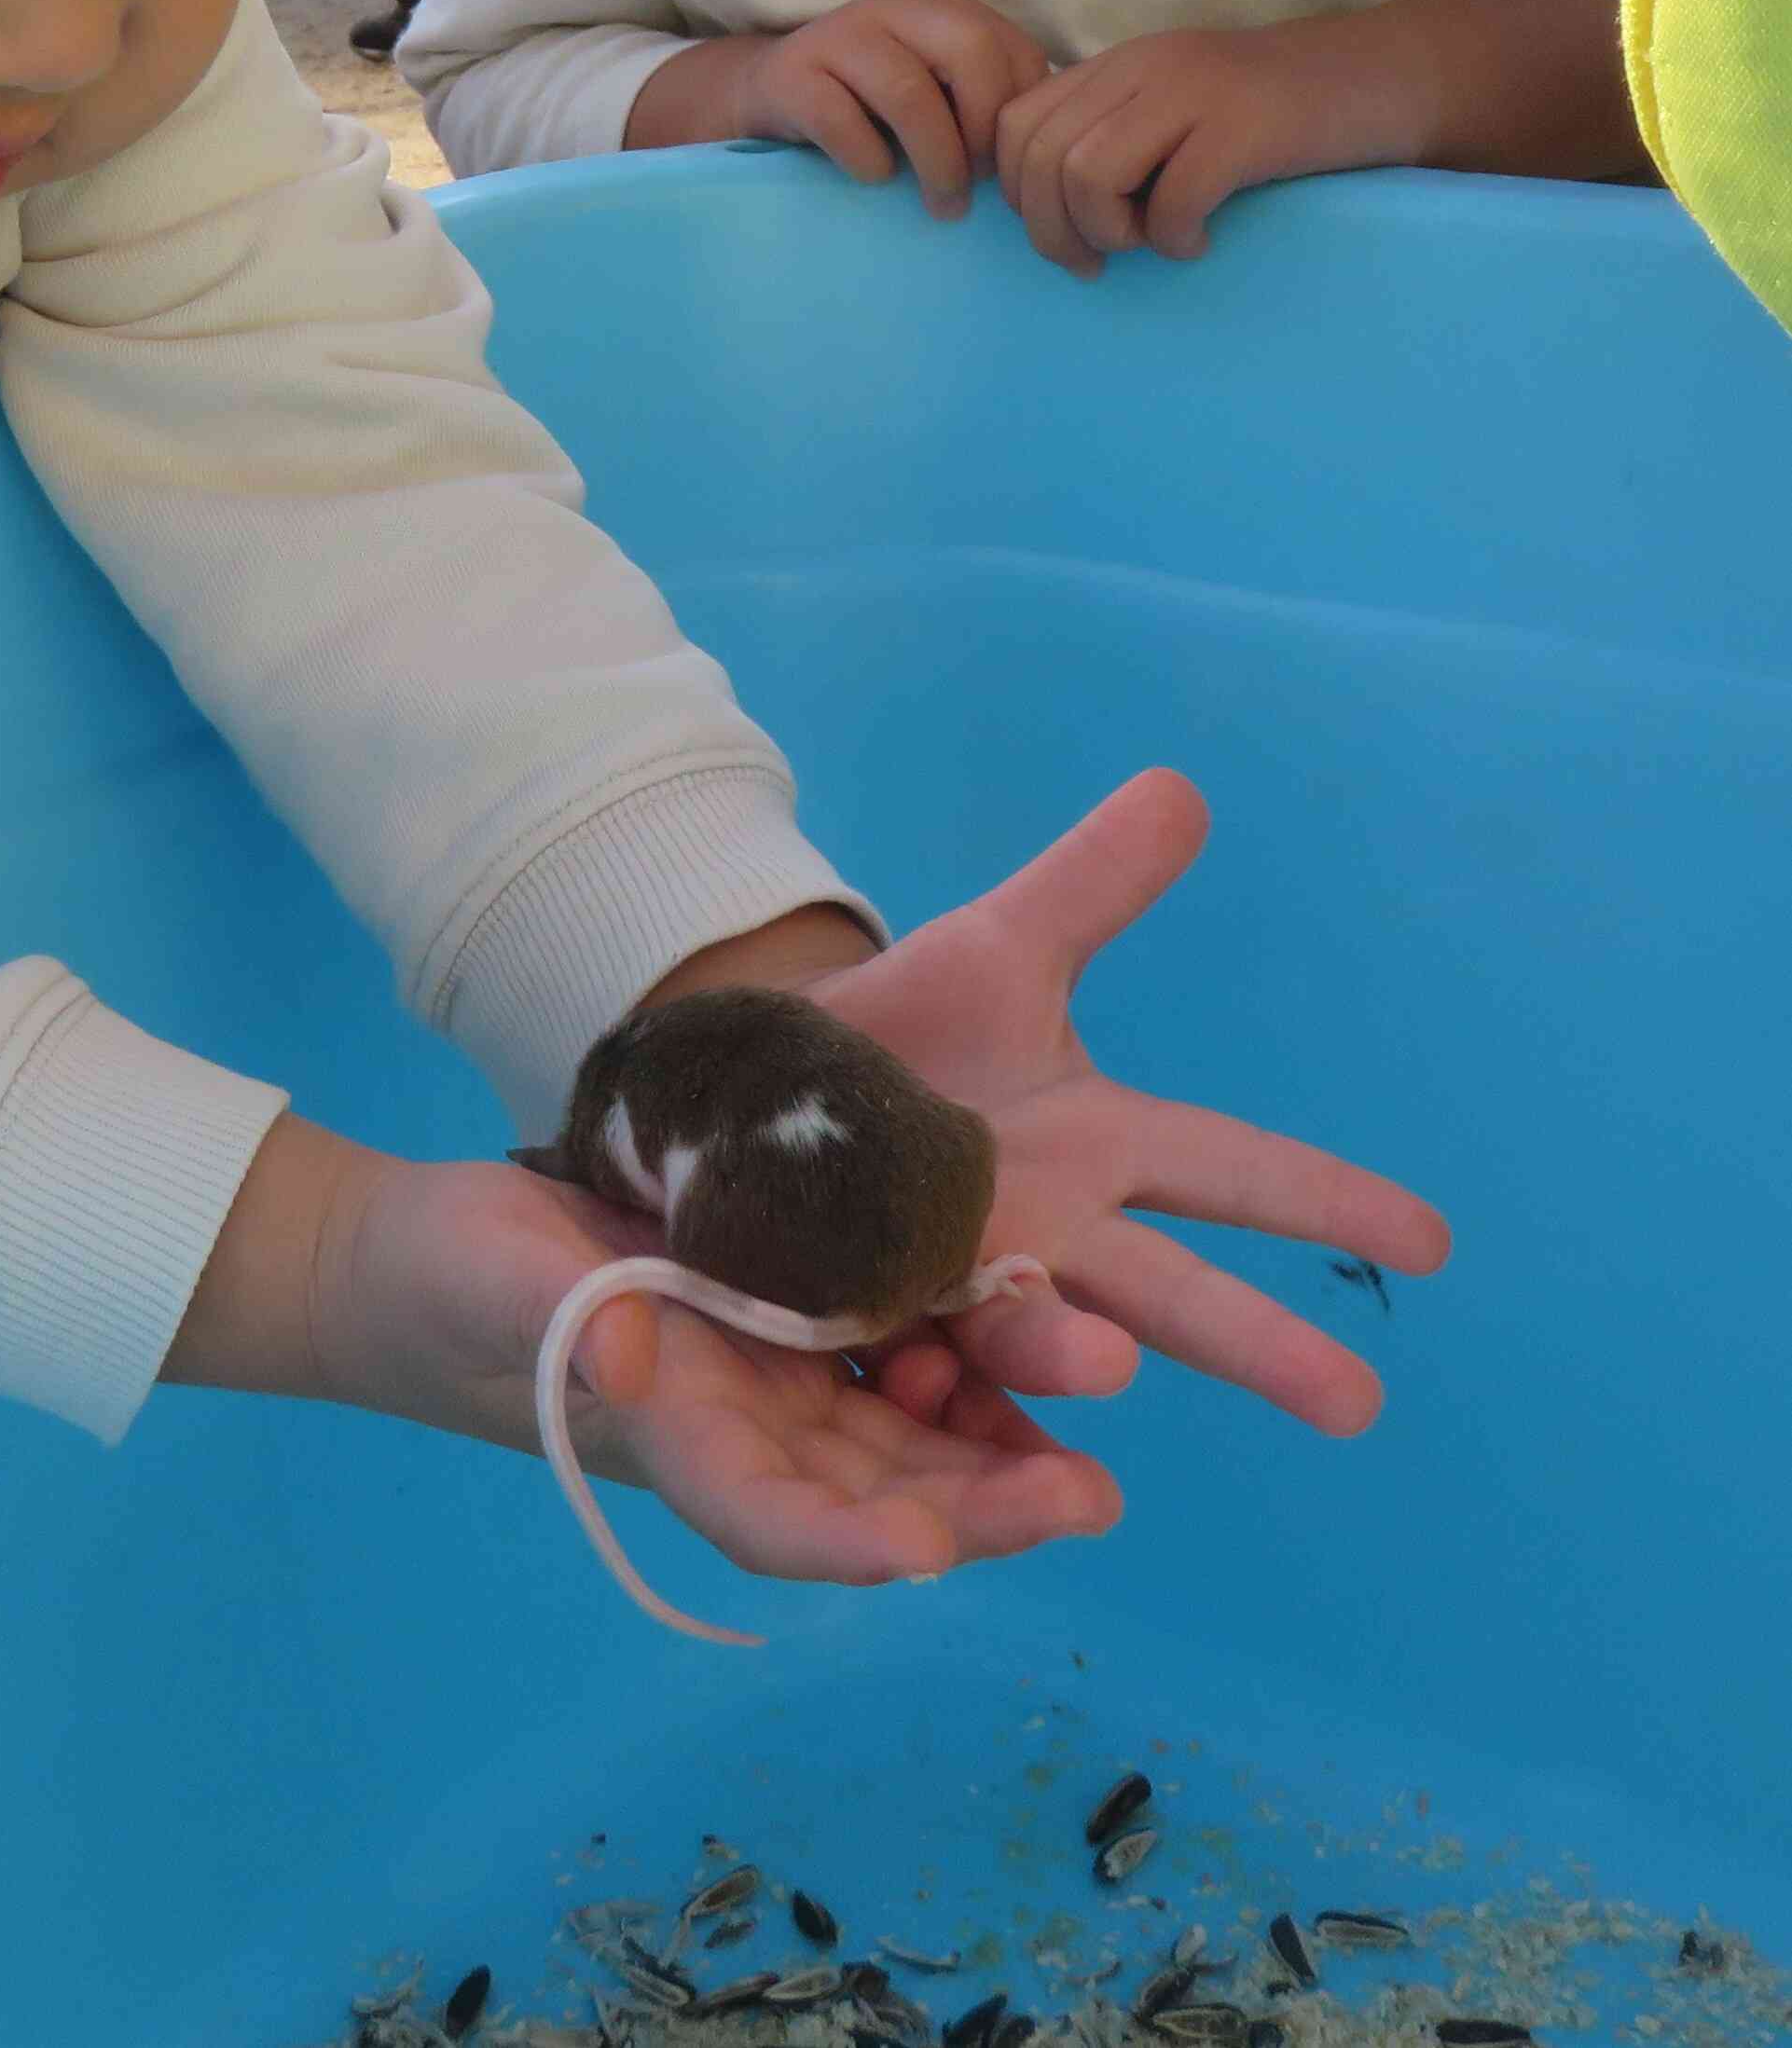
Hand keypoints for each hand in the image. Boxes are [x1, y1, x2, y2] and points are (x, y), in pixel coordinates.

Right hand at [323, 1145, 1122, 1588]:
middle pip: (867, 1492)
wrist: (428, 1256)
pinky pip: (885, 1345)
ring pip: (896, 1433)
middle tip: (1083, 1498)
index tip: (920, 1548)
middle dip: (974, 1506)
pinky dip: (958, 1357)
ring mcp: (764, 1374)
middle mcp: (734, 1423)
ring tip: (1089, 1456)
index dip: (844, 1539)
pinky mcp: (781, 1309)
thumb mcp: (493, 1285)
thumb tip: (631, 1356)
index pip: (763, 1514)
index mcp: (667, 1437)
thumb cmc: (444, 1281)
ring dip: (990, 1448)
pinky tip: (1021, 1334)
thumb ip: (561, 1322)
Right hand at [737, 0, 1053, 219]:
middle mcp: (894, 8)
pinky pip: (841, 122)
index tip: (1007, 168)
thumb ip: (984, 101)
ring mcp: (838, 36)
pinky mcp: (789, 74)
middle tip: (978, 185)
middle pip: (969, 54)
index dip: (1021, 117)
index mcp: (942, 8)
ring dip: (936, 162)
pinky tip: (876, 178)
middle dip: (983, 131)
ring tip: (942, 206)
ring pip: (907, 94)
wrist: (771, 92)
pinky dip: (869, 162)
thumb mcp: (936, 89)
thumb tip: (1041, 153)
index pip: (1014, 50)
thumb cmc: (871, 104)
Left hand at [783, 770, 1448, 1431]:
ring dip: (1069, 1353)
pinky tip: (943, 1412)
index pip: (1234, 1168)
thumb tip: (1181, 788)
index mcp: (1100, 1150)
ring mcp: (963, 1289)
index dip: (1330, 1197)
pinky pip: (914, 1380)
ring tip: (1108, 1368)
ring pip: (1032, 1336)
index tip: (1435, 1241)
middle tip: (1359, 1405)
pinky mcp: (874, 1323)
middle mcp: (1049, 1236)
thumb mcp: (997, 953)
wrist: (766, 1095)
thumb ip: (1091, 884)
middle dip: (1257, 1342)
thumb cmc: (905, 1033)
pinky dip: (940, 1405)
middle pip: (1166, 1293)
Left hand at [993, 18, 1417, 276]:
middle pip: (1041, 158)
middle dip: (1053, 230)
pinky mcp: (1245, 126)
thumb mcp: (1176, 109)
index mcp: (1118, 64)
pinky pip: (1172, 198)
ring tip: (1153, 241)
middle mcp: (1145, 66)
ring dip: (1109, 231)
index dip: (1019, 192)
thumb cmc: (1275, 115)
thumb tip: (1045, 208)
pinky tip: (1201, 242)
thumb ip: (1112, 134)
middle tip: (1097, 263)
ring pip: (1087, 175)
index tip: (1061, 229)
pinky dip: (1175, 238)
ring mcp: (1194, 91)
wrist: (1383, 79)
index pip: (1016, 125)